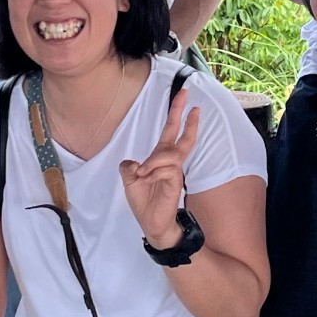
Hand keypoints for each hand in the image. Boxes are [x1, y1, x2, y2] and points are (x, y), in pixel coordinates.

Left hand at [118, 88, 199, 244]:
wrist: (151, 223)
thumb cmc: (144, 201)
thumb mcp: (129, 181)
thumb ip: (129, 168)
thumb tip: (134, 163)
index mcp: (159, 157)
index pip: (170, 131)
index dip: (176, 114)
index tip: (183, 96)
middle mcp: (170, 161)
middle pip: (180, 134)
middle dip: (183, 114)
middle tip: (187, 93)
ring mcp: (174, 171)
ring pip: (169, 154)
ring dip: (154, 161)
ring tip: (142, 174)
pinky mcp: (175, 182)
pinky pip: (167, 169)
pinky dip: (154, 173)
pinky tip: (147, 181)